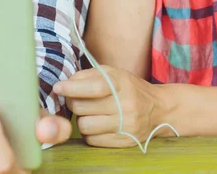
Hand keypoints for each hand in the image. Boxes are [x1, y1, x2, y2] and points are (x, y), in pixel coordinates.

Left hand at [54, 66, 168, 147]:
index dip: (72, 88)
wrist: (159, 109)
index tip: (57, 88)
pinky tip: (96, 124)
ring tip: (88, 113)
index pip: (93, 87)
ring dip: (81, 119)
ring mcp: (126, 125)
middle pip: (83, 108)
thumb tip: (66, 83)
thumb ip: (89, 75)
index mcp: (121, 83)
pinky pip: (93, 141)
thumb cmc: (130, 88)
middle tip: (76, 100)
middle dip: (74, 103)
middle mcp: (125, 104)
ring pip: (85, 126)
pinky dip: (89, 133)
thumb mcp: (113, 73)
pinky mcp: (124, 142)